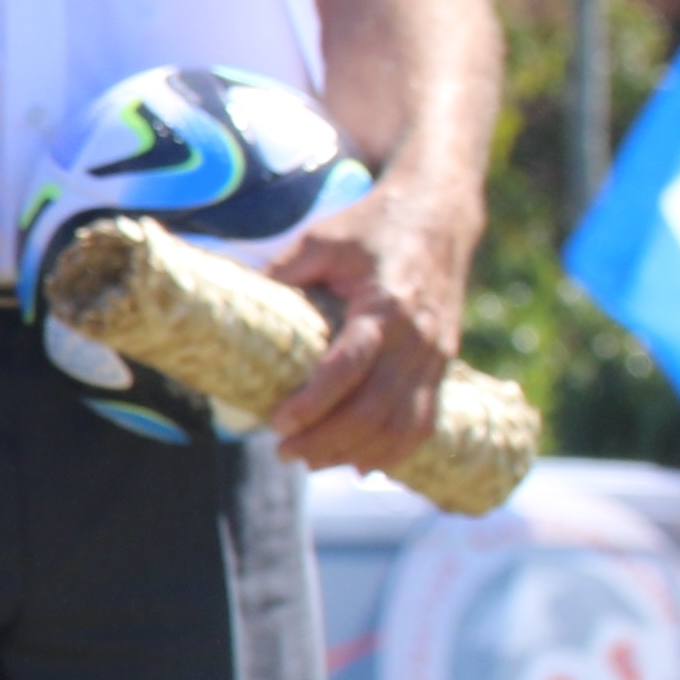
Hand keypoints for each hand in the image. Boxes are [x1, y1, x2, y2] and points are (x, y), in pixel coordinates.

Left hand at [265, 185, 475, 472]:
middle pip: (377, 409)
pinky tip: (361, 466)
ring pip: (402, 425)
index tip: (277, 422)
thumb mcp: (321, 239)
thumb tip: (236, 306)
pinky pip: (424, 421)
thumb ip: (283, 272)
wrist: (439, 213)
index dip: (315, 401)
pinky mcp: (443, 365)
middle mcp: (417, 338)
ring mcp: (436, 355)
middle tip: (283, 452)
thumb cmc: (372, 224)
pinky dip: (394, 451)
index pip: (351, 365)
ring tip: (311, 462)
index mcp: (386, 305)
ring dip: (356, 453)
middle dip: (328, 440)